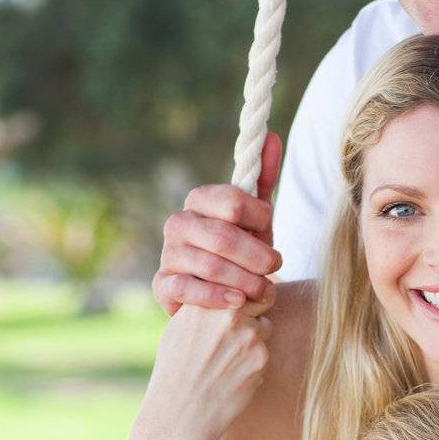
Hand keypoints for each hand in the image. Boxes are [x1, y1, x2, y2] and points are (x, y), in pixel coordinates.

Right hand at [141, 294, 271, 439]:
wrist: (181, 411)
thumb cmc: (176, 371)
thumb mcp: (180, 328)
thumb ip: (206, 307)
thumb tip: (230, 293)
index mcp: (206, 300)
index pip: (240, 283)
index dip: (241, 296)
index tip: (237, 307)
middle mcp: (229, 313)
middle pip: (259, 300)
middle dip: (253, 314)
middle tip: (234, 337)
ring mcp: (249, 335)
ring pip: (265, 328)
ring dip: (254, 341)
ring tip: (227, 362)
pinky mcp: (262, 358)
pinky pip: (266, 353)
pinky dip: (255, 364)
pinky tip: (233, 378)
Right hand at [153, 132, 282, 315]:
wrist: (219, 294)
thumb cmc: (241, 253)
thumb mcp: (257, 219)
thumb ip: (263, 181)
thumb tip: (272, 137)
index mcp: (200, 201)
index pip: (230, 201)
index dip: (258, 216)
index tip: (271, 228)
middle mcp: (178, 223)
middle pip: (223, 237)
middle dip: (257, 256)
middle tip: (276, 267)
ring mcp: (168, 255)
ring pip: (211, 266)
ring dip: (246, 282)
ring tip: (265, 292)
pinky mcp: (162, 285)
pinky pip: (187, 289)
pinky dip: (217, 297)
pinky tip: (237, 302)